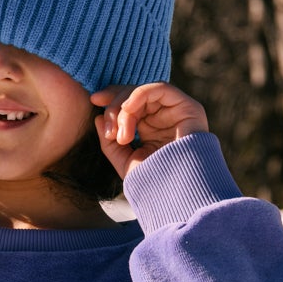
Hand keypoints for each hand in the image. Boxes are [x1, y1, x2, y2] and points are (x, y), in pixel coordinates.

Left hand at [91, 82, 208, 179]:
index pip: (130, 103)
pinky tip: (128, 109)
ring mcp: (176, 112)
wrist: (178, 192)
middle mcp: (163, 117)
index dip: (111, 97)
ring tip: (122, 136)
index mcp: (150, 128)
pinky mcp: (188, 108)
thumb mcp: (125, 161)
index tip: (94, 100)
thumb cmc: (154, 182)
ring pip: (144, 93)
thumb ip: (109, 142)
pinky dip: (140, 95)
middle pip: (134, 96)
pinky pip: (161, 89)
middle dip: (114, 108)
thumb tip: (98, 117)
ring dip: (125, 109)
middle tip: (110, 132)